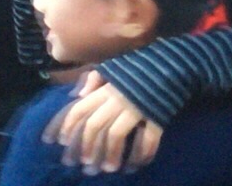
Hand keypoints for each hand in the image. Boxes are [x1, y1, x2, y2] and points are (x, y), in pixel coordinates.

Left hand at [44, 71, 162, 173]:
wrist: (169, 63)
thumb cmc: (137, 68)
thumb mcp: (112, 68)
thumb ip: (93, 79)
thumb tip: (77, 95)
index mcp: (105, 88)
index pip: (81, 108)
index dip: (69, 125)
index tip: (62, 141)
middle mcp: (117, 98)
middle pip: (95, 124)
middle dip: (87, 145)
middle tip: (85, 162)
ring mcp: (136, 108)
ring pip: (117, 134)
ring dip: (111, 153)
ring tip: (108, 168)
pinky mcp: (157, 116)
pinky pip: (148, 138)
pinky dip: (142, 153)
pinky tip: (136, 164)